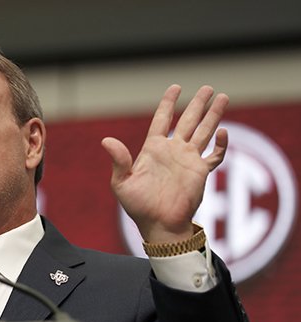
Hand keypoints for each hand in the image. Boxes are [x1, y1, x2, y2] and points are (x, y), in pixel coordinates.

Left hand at [101, 84, 228, 242]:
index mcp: (153, 149)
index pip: (162, 120)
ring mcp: (188, 160)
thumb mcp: (122, 183)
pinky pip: (215, 155)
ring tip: (223, 97)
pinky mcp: (201, 172)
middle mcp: (172, 151)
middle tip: (209, 88)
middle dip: (198, 104)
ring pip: (204, 131)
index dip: (168, 103)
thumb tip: (106, 140)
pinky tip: (223, 132)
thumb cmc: (138, 206)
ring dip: (214, 115)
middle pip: (188, 120)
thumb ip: (118, 160)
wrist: (159, 225)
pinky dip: (221, 144)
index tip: (176, 87)